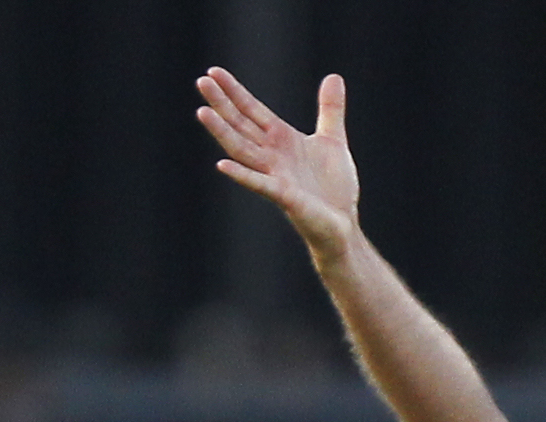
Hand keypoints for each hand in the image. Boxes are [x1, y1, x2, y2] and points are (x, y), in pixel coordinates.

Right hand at [197, 67, 360, 260]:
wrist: (344, 226)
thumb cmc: (334, 188)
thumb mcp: (333, 140)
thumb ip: (330, 109)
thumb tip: (334, 76)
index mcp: (282, 140)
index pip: (253, 111)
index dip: (235, 92)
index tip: (214, 72)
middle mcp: (273, 156)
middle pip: (241, 125)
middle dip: (222, 104)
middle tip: (201, 82)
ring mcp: (276, 176)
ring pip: (243, 151)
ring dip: (222, 132)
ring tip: (202, 112)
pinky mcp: (285, 198)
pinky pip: (260, 185)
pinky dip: (243, 175)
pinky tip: (223, 165)